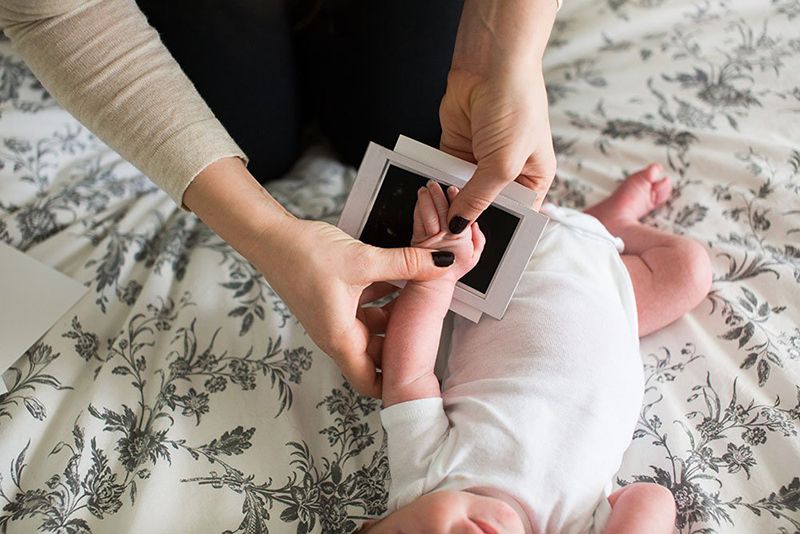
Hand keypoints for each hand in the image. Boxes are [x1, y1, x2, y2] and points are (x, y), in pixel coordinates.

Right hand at [253, 216, 455, 397]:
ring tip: (419, 296)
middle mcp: (335, 334)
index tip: (417, 376)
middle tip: (427, 327)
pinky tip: (397, 276)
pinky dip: (381, 297)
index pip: (369, 382)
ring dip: (392, 315)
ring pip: (371, 328)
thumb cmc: (303, 255)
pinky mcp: (332, 301)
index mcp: (340, 338)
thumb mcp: (363, 260)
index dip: (393, 386)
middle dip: (400, 342)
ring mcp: (333, 318)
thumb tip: (443, 263)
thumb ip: (407, 263)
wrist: (269, 236)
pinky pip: (363, 309)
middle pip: (375, 355)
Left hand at [411, 180, 484, 282]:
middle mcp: (445, 236)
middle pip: (441, 211)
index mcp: (460, 237)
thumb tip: (475, 224)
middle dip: (437, 195)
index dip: (455, 199)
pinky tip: (419, 202)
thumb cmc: (454, 269)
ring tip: (424, 190)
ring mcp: (429, 238)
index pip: (459, 213)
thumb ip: (478, 238)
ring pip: (427, 215)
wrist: (434, 282)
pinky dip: (417, 210)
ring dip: (425, 200)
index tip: (452, 189)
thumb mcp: (475, 256)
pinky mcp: (417, 239)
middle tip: (434, 184)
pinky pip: (417, 222)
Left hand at [439, 66, 555, 231]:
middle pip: (485, 206)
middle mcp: (508, 172)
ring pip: (462, 192)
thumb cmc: (515, 108)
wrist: (491, 65)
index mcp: (533, 178)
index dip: (497, 230)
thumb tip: (458, 225)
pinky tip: (427, 196)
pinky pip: (444, 174)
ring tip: (435, 219)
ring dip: (449, 202)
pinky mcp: (456, 149)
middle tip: (449, 237)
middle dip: (469, 218)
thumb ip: (479, 198)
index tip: (474, 247)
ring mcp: (480, 160)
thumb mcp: (502, 163)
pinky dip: (436, 183)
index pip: (517, 215)